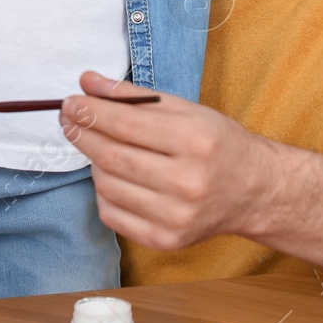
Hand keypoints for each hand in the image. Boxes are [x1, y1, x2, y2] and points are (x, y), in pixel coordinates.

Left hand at [61, 72, 322, 278]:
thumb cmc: (217, 143)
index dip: (91, 112)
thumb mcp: (184, 108)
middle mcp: (187, 182)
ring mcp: (176, 217)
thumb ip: (133, 96)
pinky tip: (114, 176)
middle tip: (69, 118)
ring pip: (107, 186)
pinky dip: (104, 193)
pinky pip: (112, 215)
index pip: (126, 125)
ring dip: (94, 163)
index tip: (70, 101)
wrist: (253, 191)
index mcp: (195, 142)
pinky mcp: (166, 240)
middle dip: (82, 134)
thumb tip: (86, 82)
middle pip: (112, 157)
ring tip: (101, 147)